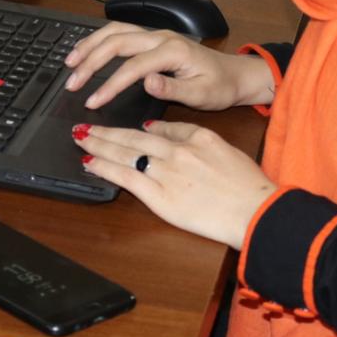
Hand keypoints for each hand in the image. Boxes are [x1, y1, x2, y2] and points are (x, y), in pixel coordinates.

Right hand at [64, 21, 273, 110]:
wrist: (234, 74)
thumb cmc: (219, 86)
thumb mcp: (202, 95)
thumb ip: (173, 89)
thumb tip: (146, 82)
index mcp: (173, 51)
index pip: (133, 67)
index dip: (109, 84)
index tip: (92, 101)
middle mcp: (161, 37)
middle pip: (117, 42)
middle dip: (91, 60)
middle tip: (72, 82)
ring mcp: (156, 35)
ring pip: (116, 31)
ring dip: (91, 44)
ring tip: (70, 62)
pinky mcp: (153, 39)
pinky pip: (121, 33)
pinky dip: (100, 40)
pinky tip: (87, 50)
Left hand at [75, 121, 276, 248]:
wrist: (255, 210)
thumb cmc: (248, 186)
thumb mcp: (226, 150)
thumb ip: (195, 138)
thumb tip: (168, 133)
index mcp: (197, 136)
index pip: (160, 129)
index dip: (136, 129)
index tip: (123, 129)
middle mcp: (177, 150)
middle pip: (134, 137)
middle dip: (107, 131)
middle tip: (85, 125)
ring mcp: (166, 172)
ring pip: (124, 153)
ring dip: (99, 144)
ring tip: (81, 138)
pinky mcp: (160, 196)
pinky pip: (125, 177)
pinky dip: (105, 168)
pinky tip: (90, 162)